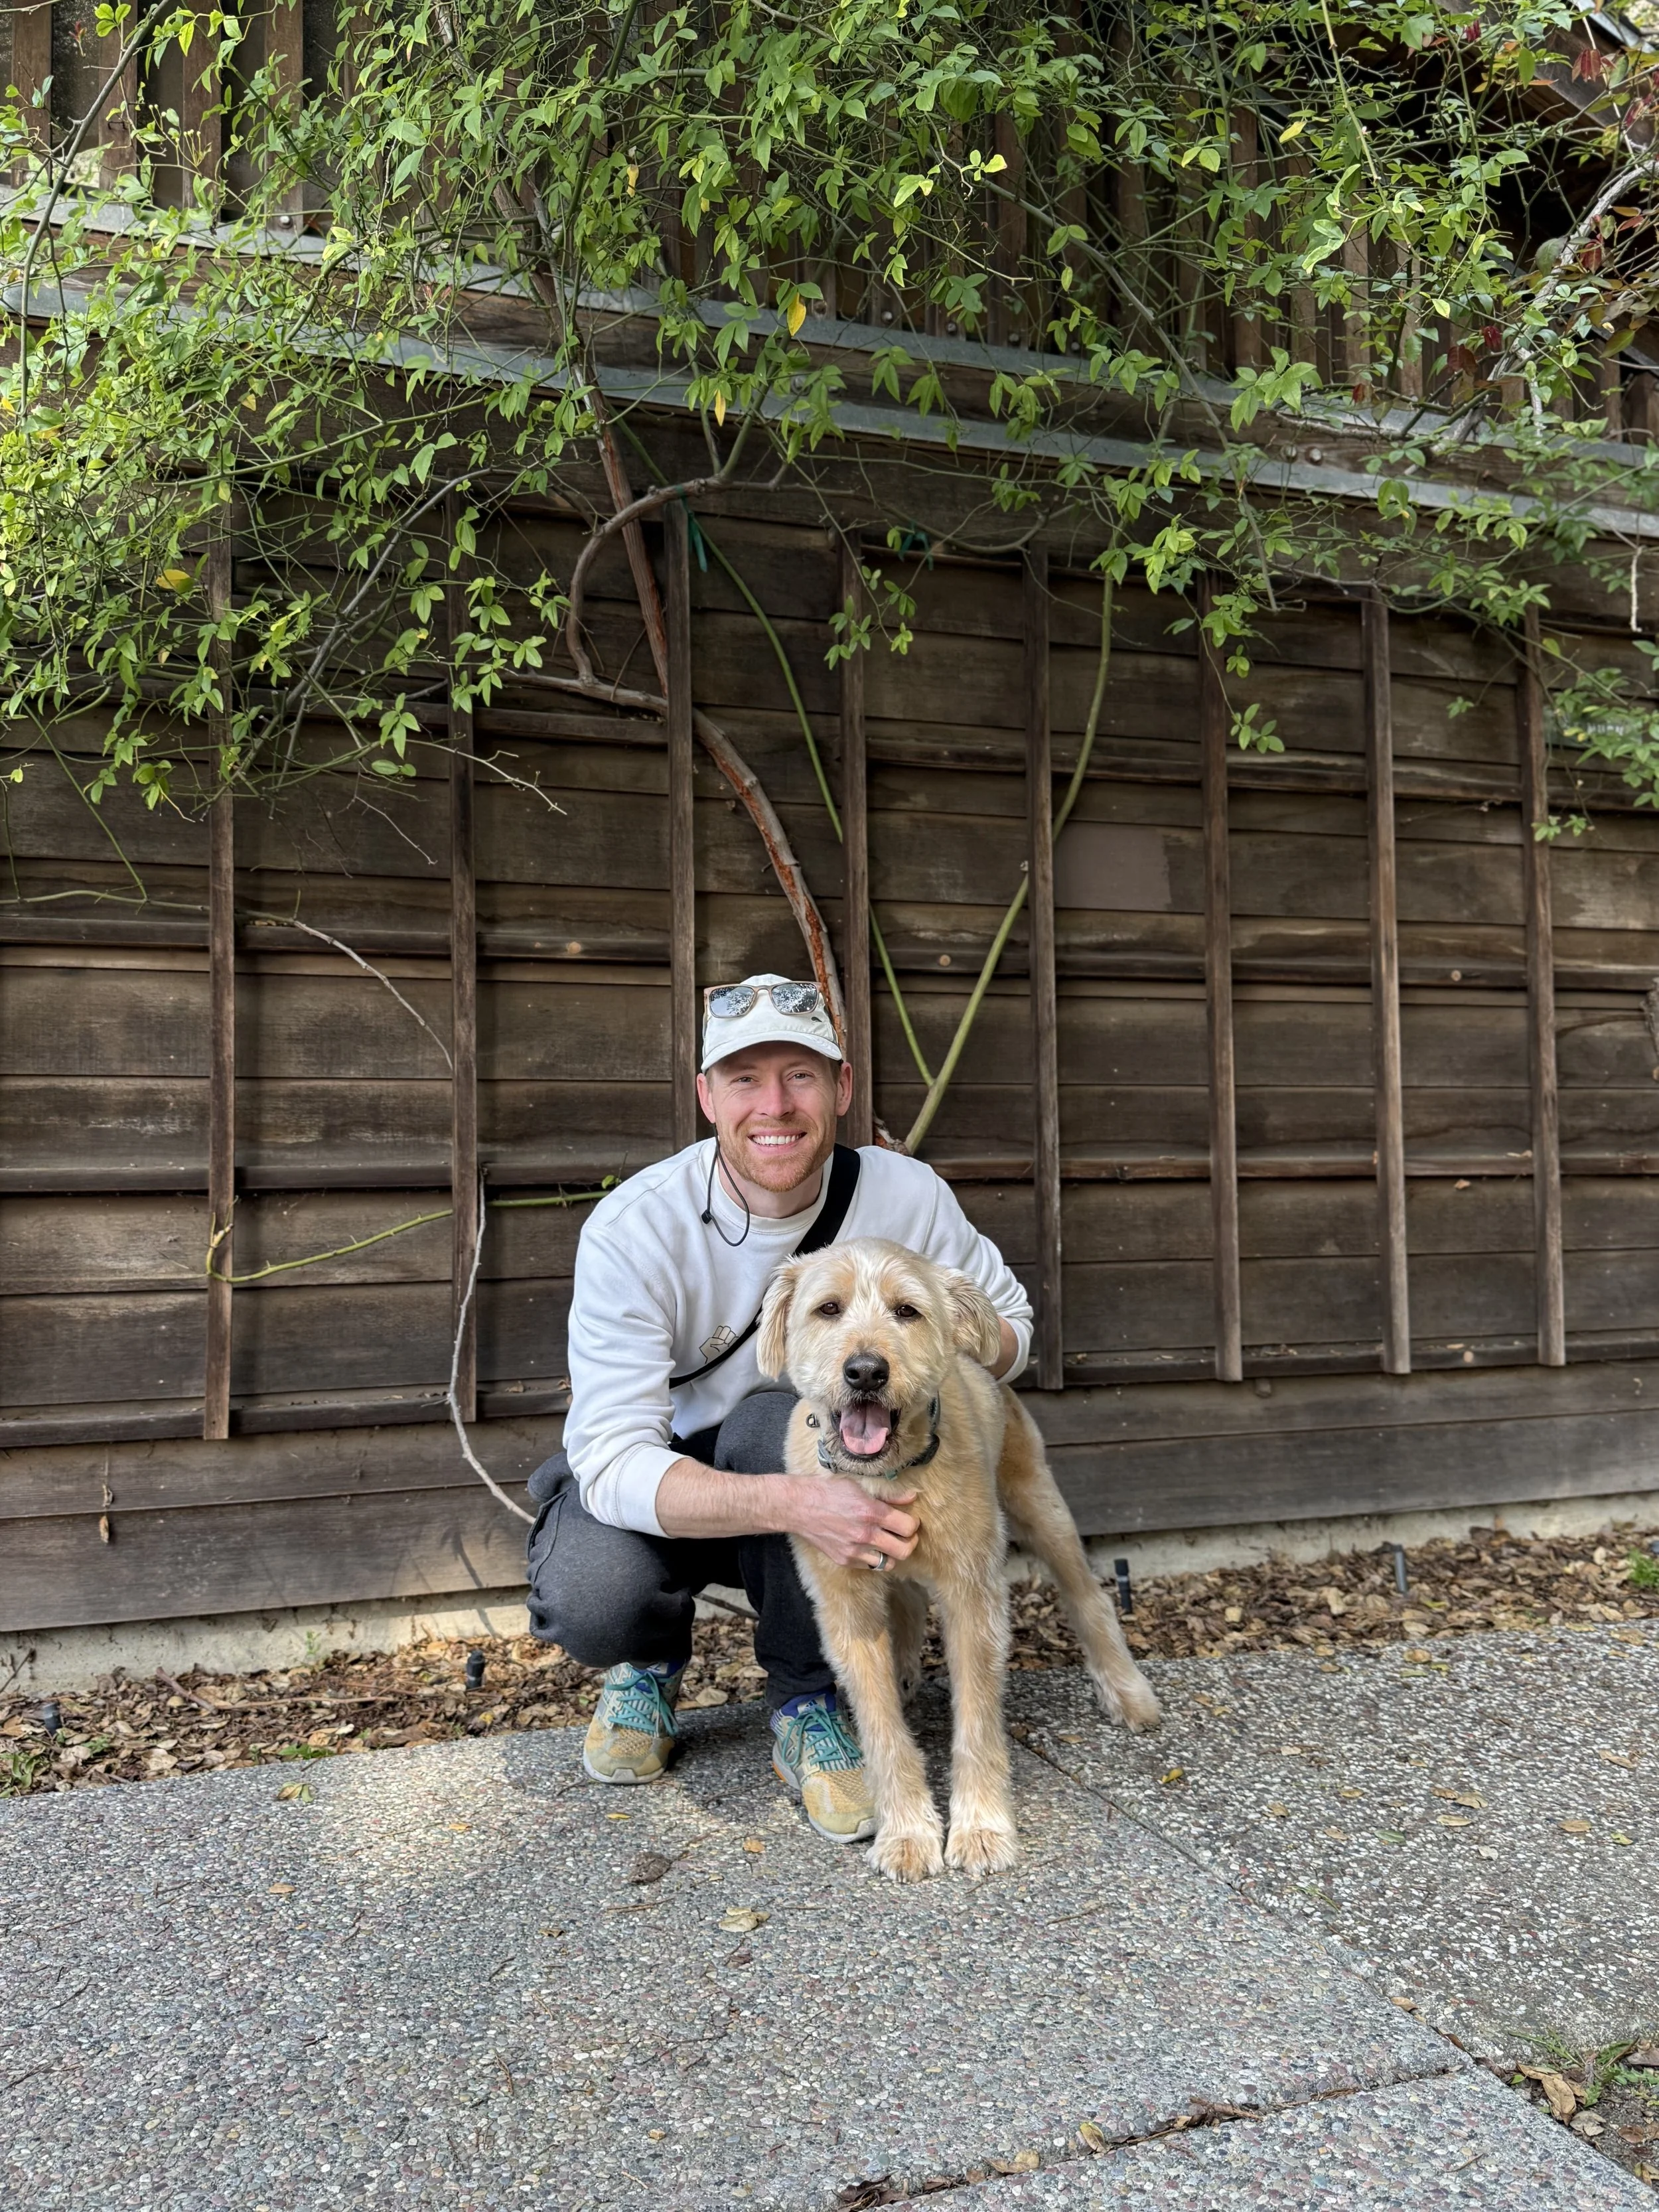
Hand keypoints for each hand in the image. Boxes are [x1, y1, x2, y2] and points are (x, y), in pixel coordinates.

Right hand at [786, 1479, 919, 1569]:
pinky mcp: (845, 1560)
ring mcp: (854, 1550)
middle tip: (906, 1535)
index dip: (913, 1524)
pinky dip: (876, 1557)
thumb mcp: (860, 1487)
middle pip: (904, 1550)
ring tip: (889, 1542)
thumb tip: (911, 1497)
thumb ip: (889, 1496)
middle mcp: (865, 1534)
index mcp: (871, 1512)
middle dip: (910, 1542)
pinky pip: (871, 1566)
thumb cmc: (830, 1492)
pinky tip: (872, 1546)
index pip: (908, 1527)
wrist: (801, 1507)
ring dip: (893, 1552)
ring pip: (890, 1562)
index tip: (909, 1520)